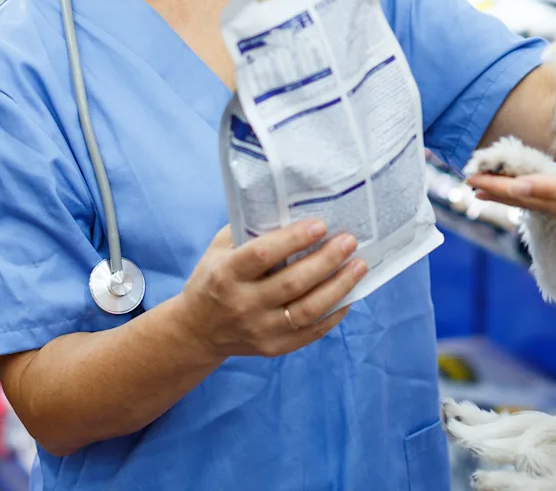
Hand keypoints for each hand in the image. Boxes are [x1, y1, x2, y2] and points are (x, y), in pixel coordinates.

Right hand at [172, 222, 366, 360]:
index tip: (321, 225)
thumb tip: (291, 208)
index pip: (263, 254)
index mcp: (226, 274)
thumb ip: (249, 231)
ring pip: (307, 310)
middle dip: (327, 260)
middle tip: (350, 241)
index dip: (294, 239)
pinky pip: (311, 332)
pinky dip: (334, 314)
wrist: (196, 331)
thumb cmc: (213, 280)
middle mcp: (243, 304)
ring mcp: (259, 329)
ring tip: (359, 265)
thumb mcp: (219, 250)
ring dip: (339, 287)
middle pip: (292, 283)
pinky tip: (349, 295)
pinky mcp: (273, 348)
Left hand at [469, 170, 555, 242]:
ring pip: (534, 199)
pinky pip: (550, 199)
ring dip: (513, 192)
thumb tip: (516, 188)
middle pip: (521, 197)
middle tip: (473, 184)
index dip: (493, 185)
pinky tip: (539, 190)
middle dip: (497, 190)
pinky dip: (534, 193)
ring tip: (497, 189)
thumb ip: (550, 187)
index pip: (517, 191)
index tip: (469, 178)